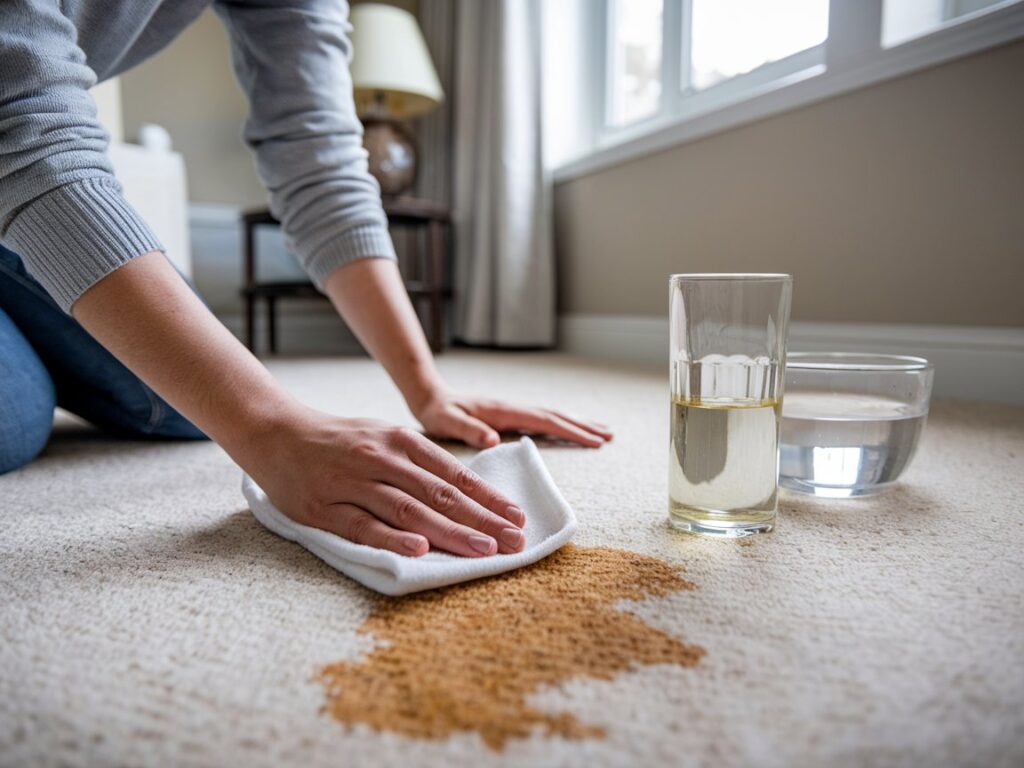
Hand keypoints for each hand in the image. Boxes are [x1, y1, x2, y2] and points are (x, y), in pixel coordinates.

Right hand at [243, 406, 526, 557]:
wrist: (274, 433)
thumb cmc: (338, 440)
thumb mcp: (383, 437)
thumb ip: (418, 462)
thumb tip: (464, 492)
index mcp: (400, 441)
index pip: (454, 474)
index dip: (488, 497)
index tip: (517, 517)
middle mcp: (381, 459)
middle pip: (440, 495)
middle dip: (482, 520)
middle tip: (515, 543)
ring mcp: (353, 484)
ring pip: (409, 511)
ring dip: (450, 533)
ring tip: (483, 551)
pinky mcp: (325, 508)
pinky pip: (363, 526)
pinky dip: (392, 539)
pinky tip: (419, 552)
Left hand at [412, 390, 613, 448]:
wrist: (429, 397)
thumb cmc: (437, 412)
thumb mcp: (447, 422)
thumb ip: (470, 430)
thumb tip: (496, 439)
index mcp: (504, 410)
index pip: (544, 420)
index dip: (570, 430)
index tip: (594, 440)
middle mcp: (513, 408)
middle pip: (555, 415)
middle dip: (583, 426)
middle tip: (610, 436)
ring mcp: (513, 411)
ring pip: (551, 416)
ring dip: (577, 423)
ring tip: (601, 432)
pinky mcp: (509, 416)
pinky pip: (542, 421)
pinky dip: (561, 425)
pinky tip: (570, 430)